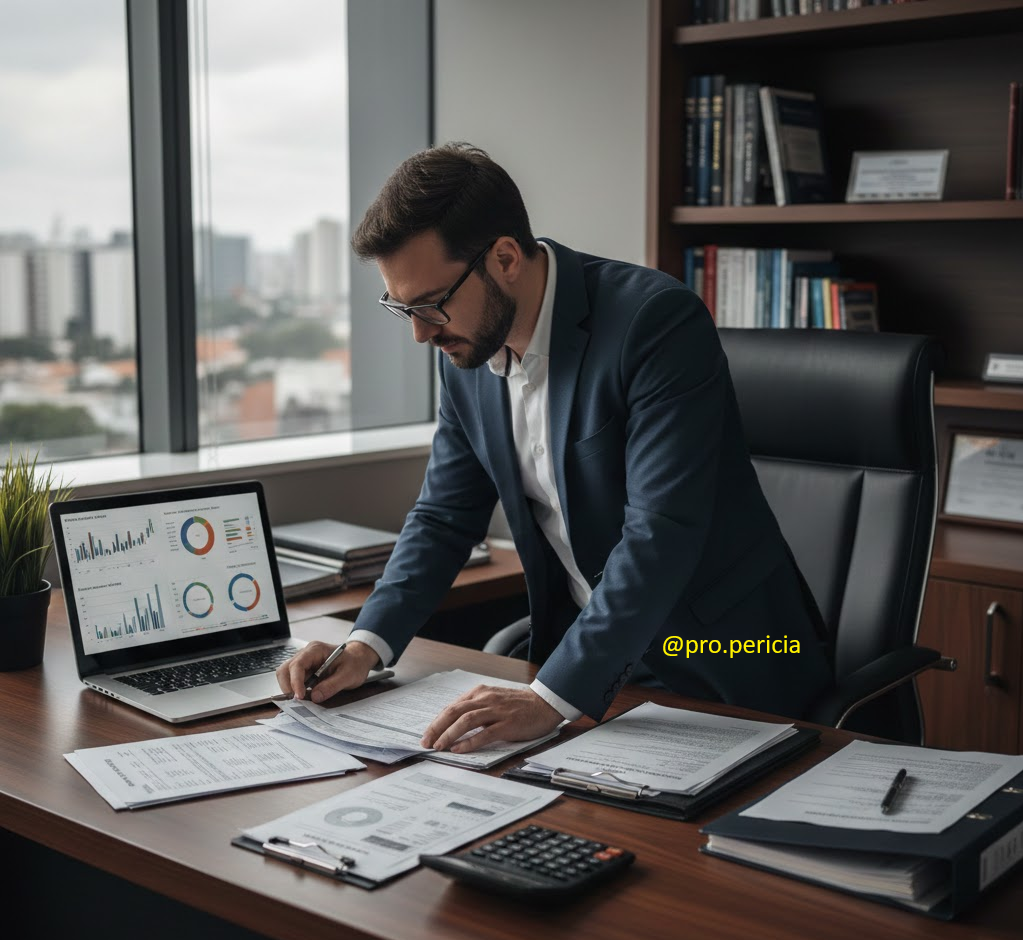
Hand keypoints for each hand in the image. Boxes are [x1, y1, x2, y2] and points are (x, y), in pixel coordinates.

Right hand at [275, 640, 378, 702]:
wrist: (359, 659)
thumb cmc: (355, 663)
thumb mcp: (349, 675)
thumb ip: (332, 685)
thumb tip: (314, 697)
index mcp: (316, 650)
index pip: (298, 664)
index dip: (295, 682)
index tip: (300, 697)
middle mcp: (306, 654)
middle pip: (285, 669)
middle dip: (288, 687)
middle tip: (296, 702)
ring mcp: (304, 663)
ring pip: (286, 676)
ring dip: (290, 690)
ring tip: (302, 701)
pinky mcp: (305, 672)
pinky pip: (293, 681)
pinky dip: (295, 691)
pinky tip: (305, 698)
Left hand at [420, 685, 561, 753]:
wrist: (544, 704)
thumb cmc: (518, 705)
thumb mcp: (492, 700)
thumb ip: (475, 708)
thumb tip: (453, 724)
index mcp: (480, 693)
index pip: (452, 706)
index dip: (437, 721)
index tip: (427, 734)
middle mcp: (486, 699)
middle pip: (455, 712)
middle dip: (437, 727)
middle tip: (426, 742)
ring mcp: (497, 711)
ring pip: (466, 721)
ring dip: (449, 734)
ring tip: (438, 746)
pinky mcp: (507, 724)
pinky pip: (485, 733)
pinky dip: (469, 742)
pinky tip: (459, 749)